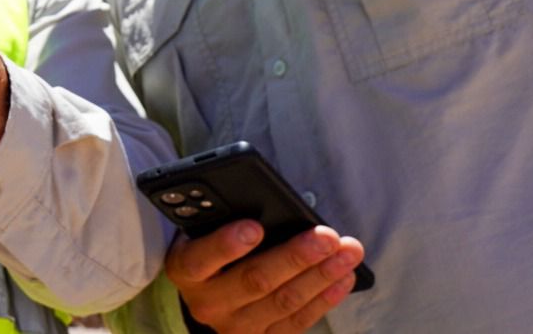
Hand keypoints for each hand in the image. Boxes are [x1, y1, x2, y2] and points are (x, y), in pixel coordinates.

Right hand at [167, 222, 363, 332]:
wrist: (208, 291)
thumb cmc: (212, 247)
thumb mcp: (205, 230)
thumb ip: (226, 219)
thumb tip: (276, 210)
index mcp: (185, 268)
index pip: (201, 259)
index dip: (227, 244)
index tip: (255, 227)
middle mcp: (207, 302)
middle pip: (255, 280)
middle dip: (296, 257)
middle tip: (326, 237)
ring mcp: (235, 326)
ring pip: (283, 302)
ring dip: (320, 276)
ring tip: (347, 253)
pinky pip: (297, 322)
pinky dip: (324, 298)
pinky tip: (343, 278)